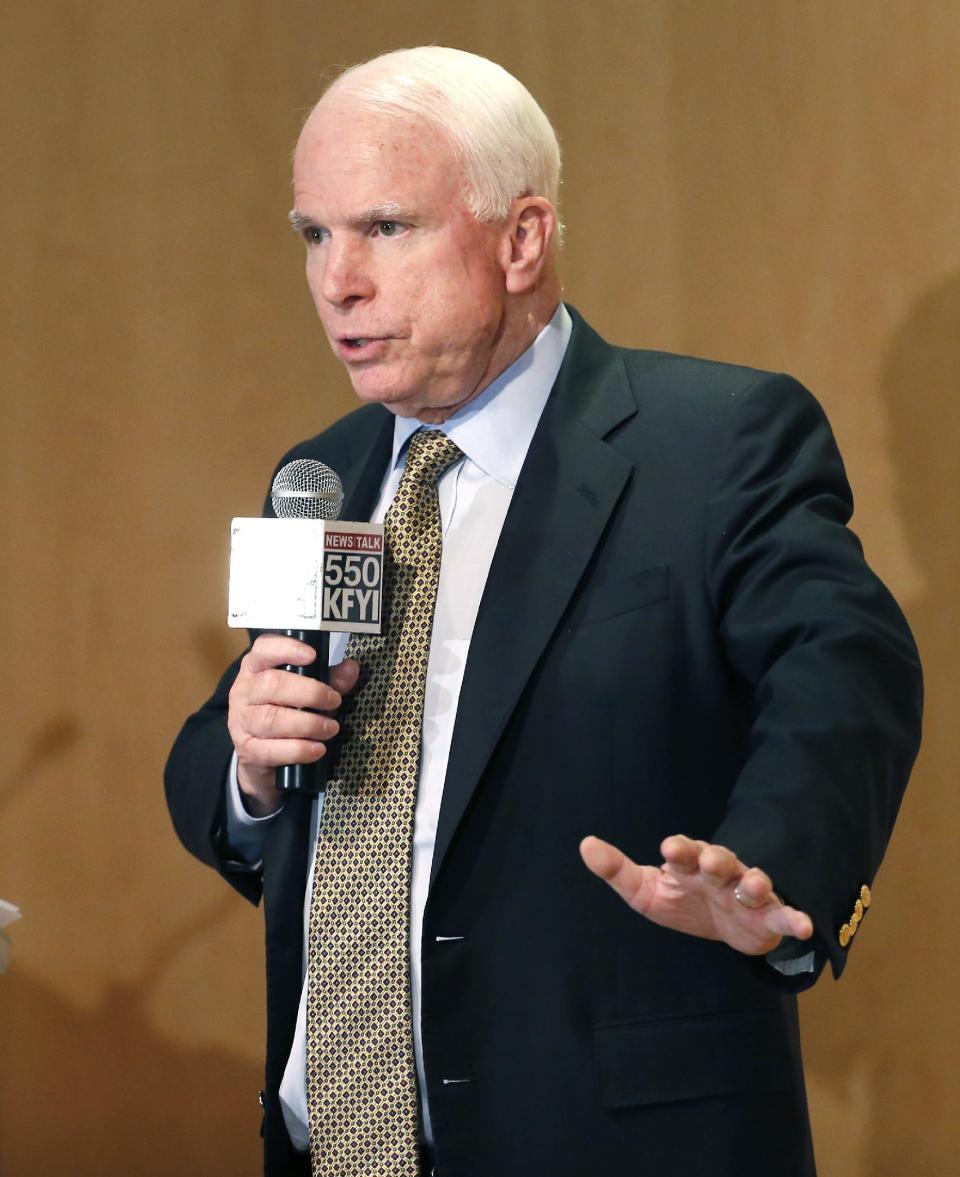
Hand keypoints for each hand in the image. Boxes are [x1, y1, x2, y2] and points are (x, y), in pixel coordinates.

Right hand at [227, 634, 359, 815]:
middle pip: (273, 685)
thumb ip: (330, 678)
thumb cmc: (286, 709)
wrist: (259, 751)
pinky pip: (271, 750)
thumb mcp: (308, 689)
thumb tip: (350, 669)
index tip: (312, 655)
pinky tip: (317, 749)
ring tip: (331, 728)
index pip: (264, 648)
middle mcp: (244, 690)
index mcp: (257, 666)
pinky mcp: (246, 749)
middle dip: (310, 693)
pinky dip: (299, 750)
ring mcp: (242, 720)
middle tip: (334, 701)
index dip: (287, 649)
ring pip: (272, 719)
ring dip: (309, 724)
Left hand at [579, 834, 812, 955]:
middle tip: (708, 861)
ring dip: (754, 882)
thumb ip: (616, 870)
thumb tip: (585, 844)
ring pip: (753, 882)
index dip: (678, 849)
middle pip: (720, 859)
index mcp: (689, 863)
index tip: (669, 849)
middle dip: (715, 858)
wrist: (720, 926)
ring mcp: (746, 892)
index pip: (683, 850)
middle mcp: (720, 872)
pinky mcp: (767, 916)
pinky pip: (783, 914)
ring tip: (752, 887)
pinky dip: (794, 918)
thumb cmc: (681, 899)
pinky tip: (804, 926)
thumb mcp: (644, 891)